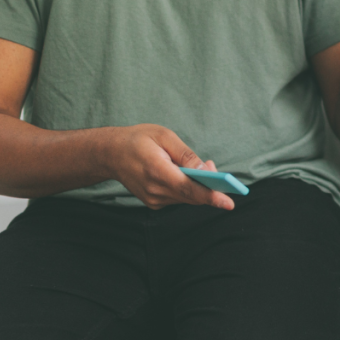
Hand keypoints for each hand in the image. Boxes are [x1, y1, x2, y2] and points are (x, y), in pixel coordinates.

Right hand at [104, 124, 234, 210]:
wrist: (110, 153)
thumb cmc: (138, 140)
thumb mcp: (164, 136)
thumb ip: (186, 155)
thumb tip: (206, 170)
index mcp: (157, 171)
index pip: (189, 188)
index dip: (211, 196)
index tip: (229, 202)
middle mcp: (155, 190)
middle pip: (192, 195)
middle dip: (209, 186)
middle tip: (214, 167)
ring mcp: (153, 199)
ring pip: (187, 198)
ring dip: (198, 187)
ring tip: (202, 169)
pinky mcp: (154, 202)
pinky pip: (179, 198)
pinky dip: (187, 189)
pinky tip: (186, 175)